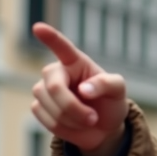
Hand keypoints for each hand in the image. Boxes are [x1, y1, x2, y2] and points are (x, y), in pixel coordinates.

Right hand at [30, 22, 127, 155]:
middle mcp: (56, 72)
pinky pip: (45, 119)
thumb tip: (83, 89)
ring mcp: (44, 89)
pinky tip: (74, 125)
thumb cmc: (110, 102)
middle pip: (54, 88)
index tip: (39, 28)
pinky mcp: (39, 107)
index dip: (50, 37)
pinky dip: (64, 128)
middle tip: (93, 118)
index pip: (62, 47)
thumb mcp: (118, 91)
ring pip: (48, 106)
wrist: (103, 128)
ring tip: (87, 120)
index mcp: (75, 62)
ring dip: (72, 120)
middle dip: (73, 107)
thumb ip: (106, 84)